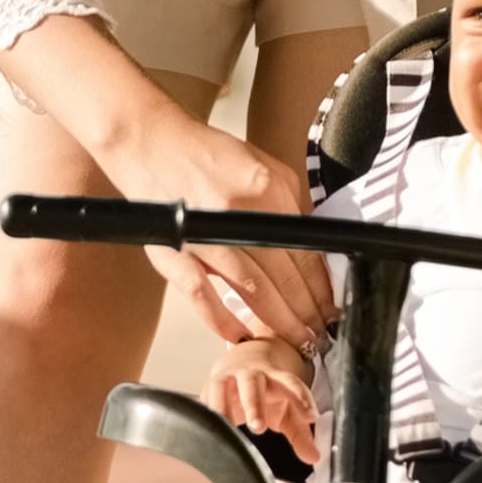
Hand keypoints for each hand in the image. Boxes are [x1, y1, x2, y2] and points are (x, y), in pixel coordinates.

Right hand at [97, 101, 328, 347]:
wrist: (150, 143)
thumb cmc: (205, 154)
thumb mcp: (262, 165)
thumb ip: (288, 204)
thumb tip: (308, 248)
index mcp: (266, 190)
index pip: (305, 252)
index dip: (320, 287)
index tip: (330, 307)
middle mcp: (238, 214)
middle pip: (283, 276)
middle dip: (306, 312)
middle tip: (319, 334)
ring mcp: (204, 235)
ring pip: (252, 290)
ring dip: (278, 320)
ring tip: (296, 339)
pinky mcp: (173, 250)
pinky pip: (200, 293)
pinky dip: (220, 318)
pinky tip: (240, 334)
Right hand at [213, 344, 318, 451]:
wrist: (243, 362)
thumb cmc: (268, 393)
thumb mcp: (288, 412)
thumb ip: (301, 435)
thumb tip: (314, 458)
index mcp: (276, 379)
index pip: (291, 383)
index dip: (301, 398)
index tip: (311, 416)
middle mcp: (251, 376)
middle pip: (252, 384)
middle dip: (254, 404)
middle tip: (259, 428)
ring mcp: (228, 379)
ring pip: (222, 387)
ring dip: (223, 407)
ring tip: (227, 429)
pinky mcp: (210, 386)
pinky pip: (205, 397)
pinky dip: (206, 412)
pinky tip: (208, 429)